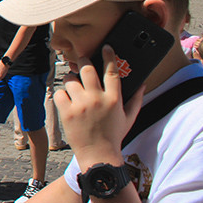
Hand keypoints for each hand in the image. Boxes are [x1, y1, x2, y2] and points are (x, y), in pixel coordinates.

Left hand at [54, 45, 140, 167]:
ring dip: (71, 79)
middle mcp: (97, 99)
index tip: (105, 47)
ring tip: (74, 85)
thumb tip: (143, 83)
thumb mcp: (129, 118)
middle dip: (82, 61)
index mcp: (114, 99)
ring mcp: (81, 105)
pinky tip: (68, 100)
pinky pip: (60, 93)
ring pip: (70, 79)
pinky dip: (62, 94)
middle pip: (86, 68)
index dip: (109, 56)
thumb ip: (136, 99)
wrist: (98, 155)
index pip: (112, 71)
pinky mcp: (67, 112)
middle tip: (81, 62)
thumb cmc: (114, 136)